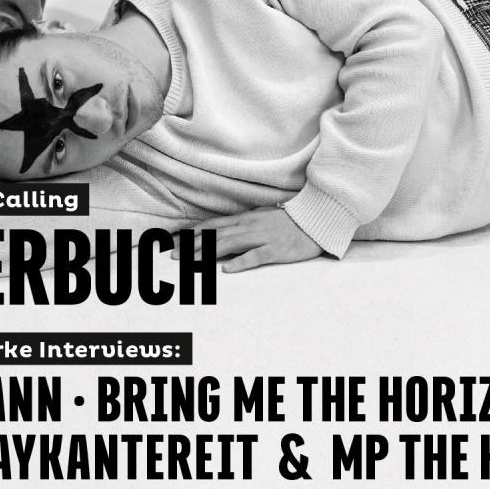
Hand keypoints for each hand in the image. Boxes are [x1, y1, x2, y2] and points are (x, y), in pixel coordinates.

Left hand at [172, 208, 323, 272]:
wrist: (315, 221)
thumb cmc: (287, 222)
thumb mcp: (261, 218)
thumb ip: (242, 226)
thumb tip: (222, 233)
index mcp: (245, 219)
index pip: (212, 225)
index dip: (192, 233)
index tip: (174, 241)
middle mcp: (250, 226)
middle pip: (216, 235)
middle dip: (192, 246)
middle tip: (173, 256)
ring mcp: (263, 237)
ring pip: (230, 244)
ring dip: (208, 253)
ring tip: (191, 262)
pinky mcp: (276, 250)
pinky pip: (256, 256)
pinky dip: (240, 262)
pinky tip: (227, 270)